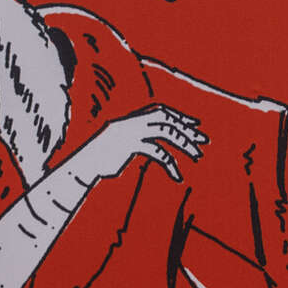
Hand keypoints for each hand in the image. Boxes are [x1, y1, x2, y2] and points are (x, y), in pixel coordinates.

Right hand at [70, 105, 205, 183]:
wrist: (83, 165)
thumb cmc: (103, 157)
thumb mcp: (123, 142)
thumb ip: (140, 137)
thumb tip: (158, 140)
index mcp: (132, 118)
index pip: (162, 111)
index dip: (180, 117)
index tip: (196, 124)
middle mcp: (133, 121)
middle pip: (168, 119)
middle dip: (187, 129)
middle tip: (204, 141)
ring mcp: (131, 132)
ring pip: (166, 132)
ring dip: (185, 143)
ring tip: (198, 156)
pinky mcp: (130, 146)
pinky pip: (158, 153)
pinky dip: (171, 164)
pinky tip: (178, 176)